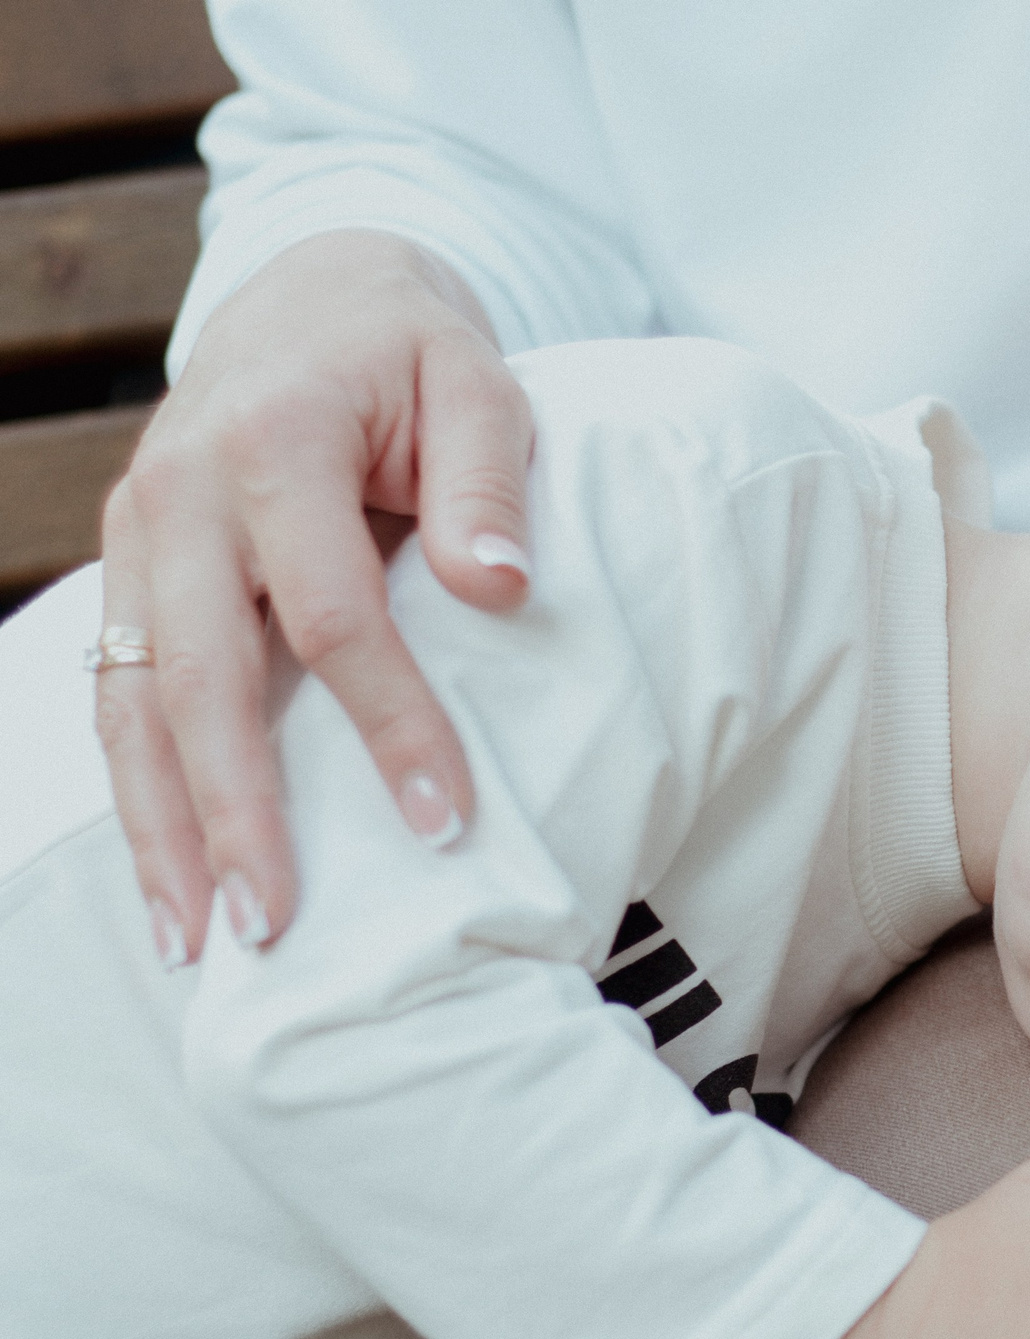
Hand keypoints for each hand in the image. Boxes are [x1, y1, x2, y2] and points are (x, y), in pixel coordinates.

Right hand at [98, 230, 532, 961]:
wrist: (310, 295)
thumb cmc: (413, 353)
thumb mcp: (478, 381)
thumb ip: (488, 480)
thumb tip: (502, 587)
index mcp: (272, 441)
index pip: (331, 612)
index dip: (388, 721)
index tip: (444, 819)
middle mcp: (180, 493)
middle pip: (201, 677)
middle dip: (237, 809)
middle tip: (278, 924)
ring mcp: (136, 535)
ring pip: (132, 700)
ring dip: (162, 826)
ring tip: (199, 942)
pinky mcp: (125, 569)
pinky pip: (117, 693)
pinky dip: (137, 789)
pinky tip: (168, 878)